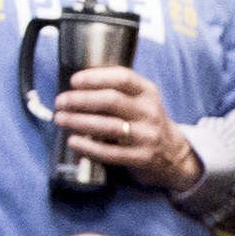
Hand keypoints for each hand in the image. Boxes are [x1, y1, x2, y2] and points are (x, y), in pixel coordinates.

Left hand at [53, 65, 197, 188]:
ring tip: (60, 119)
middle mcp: (149, 111)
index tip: (74, 81)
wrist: (173, 154)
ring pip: (108, 126)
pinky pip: (110, 153)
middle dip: (81, 100)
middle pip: (111, 101)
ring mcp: (147, 136)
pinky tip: (74, 141)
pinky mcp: (142, 157)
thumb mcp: (141, 100)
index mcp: (147, 91)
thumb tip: (78, 85)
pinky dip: (89, 147)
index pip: (122, 77)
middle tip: (61, 101)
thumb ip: (118, 91)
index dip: (96, 78)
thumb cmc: (146, 122)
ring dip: (79, 122)